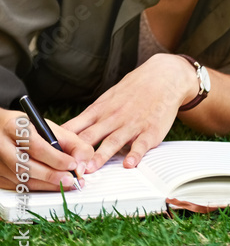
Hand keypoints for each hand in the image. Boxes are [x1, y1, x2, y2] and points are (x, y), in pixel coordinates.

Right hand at [0, 107, 92, 191]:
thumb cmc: (27, 129)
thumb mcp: (48, 127)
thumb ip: (70, 142)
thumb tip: (82, 162)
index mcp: (15, 127)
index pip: (36, 145)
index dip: (56, 158)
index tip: (73, 164)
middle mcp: (2, 145)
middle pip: (26, 166)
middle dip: (52, 175)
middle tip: (71, 180)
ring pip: (21, 180)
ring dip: (46, 185)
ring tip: (66, 185)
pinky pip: (18, 187)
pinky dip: (36, 188)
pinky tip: (50, 186)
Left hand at [61, 54, 196, 173]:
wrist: (163, 77)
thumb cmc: (133, 90)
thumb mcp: (108, 98)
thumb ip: (91, 117)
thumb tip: (68, 132)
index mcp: (100, 110)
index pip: (76, 127)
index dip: (62, 142)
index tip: (50, 155)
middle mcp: (113, 118)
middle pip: (91, 136)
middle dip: (77, 153)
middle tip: (65, 167)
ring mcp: (132, 124)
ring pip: (113, 142)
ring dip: (100, 156)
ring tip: (90, 169)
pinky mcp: (150, 130)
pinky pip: (141, 144)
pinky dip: (135, 154)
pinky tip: (129, 163)